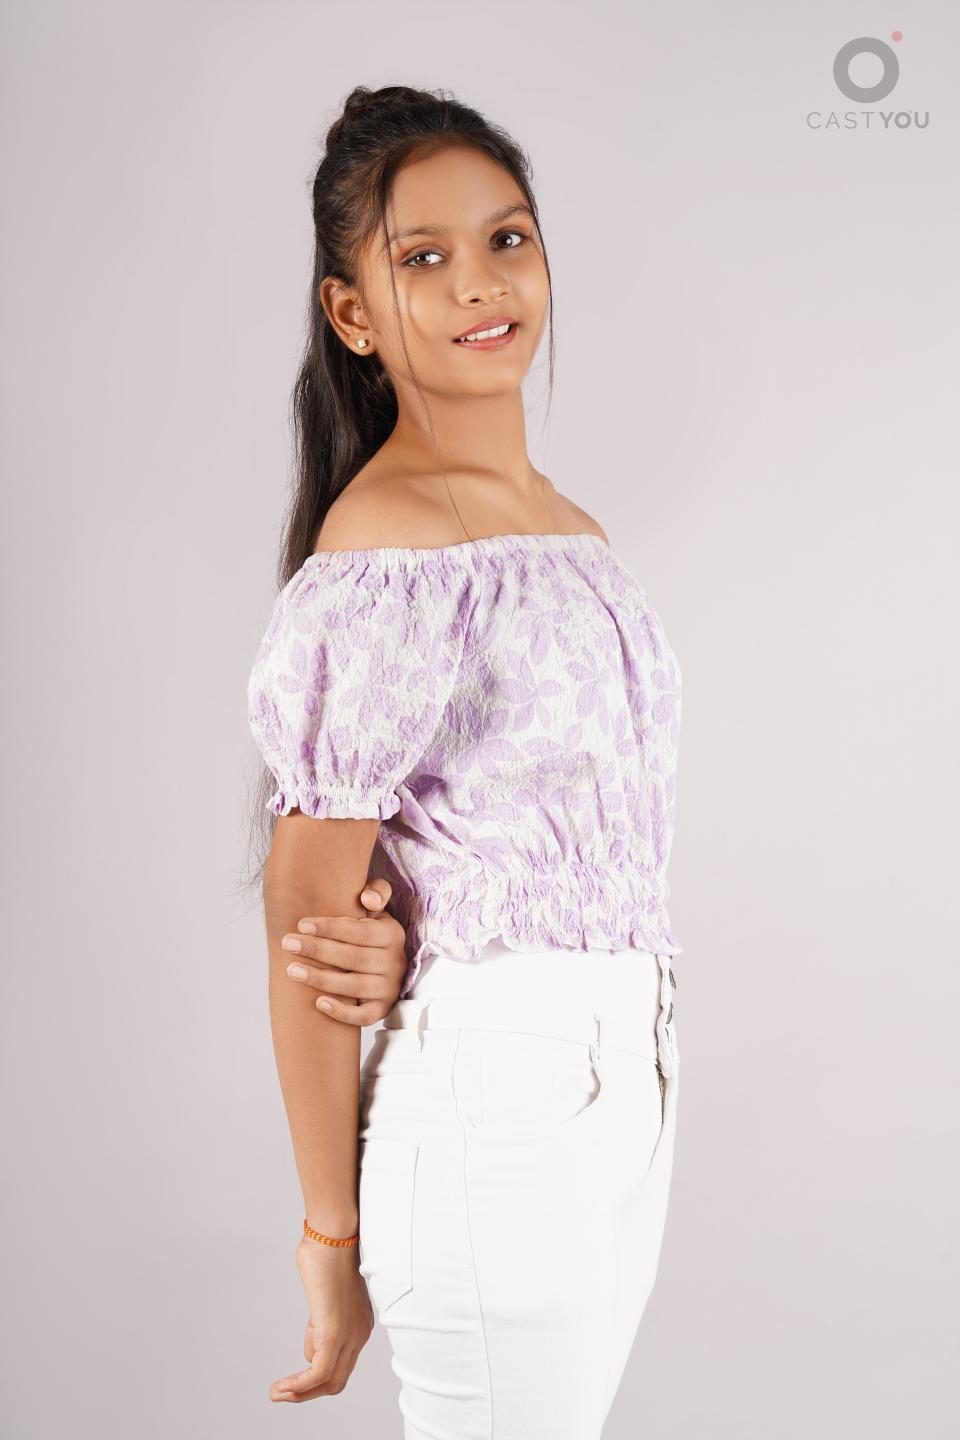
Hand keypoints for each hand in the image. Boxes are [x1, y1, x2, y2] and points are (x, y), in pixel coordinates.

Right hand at [269, 1235, 373, 1402]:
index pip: (341, 1364)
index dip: (316, 1373)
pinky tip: (280, 1387)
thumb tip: (315, 1332)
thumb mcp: (324, 1293)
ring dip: (300, 1394)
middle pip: (337, 1379)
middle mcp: (360, 1333)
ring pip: (329, 1382)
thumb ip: (322, 1316)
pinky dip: (298, 1386)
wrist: (332, 1235)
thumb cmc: (326, 1253)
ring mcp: (350, 1335)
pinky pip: (318, 1373)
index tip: (295, 1374)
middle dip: (308, 1392)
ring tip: (277, 1393)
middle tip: (283, 1393)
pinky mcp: (334, 1333)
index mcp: (359, 1323)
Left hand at [281, 878, 408, 1024]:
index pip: (360, 931)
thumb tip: (367, 898)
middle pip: (354, 958)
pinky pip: (364, 1016)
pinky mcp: (383, 1009)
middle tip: (287, 943)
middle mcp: (395, 962)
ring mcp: (389, 988)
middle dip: (318, 950)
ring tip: (291, 970)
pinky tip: (318, 1003)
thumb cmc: (370, 933)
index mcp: (392, 934)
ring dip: (321, 979)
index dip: (330, 927)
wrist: (386, 966)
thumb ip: (376, 893)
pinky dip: (342, 1012)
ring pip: (355, 986)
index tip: (301, 924)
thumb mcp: (377, 911)